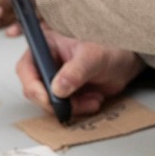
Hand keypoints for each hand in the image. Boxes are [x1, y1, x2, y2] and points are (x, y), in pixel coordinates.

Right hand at [15, 31, 144, 116]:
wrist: (128, 60)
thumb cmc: (111, 47)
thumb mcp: (94, 56)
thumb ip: (76, 71)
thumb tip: (58, 87)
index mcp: (46, 46)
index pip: (26, 68)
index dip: (33, 86)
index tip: (48, 99)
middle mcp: (47, 63)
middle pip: (35, 90)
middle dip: (55, 101)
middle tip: (74, 105)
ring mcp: (56, 79)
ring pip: (50, 102)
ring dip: (71, 107)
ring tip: (93, 99)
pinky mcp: (67, 93)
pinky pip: (65, 108)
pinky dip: (79, 109)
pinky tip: (95, 100)